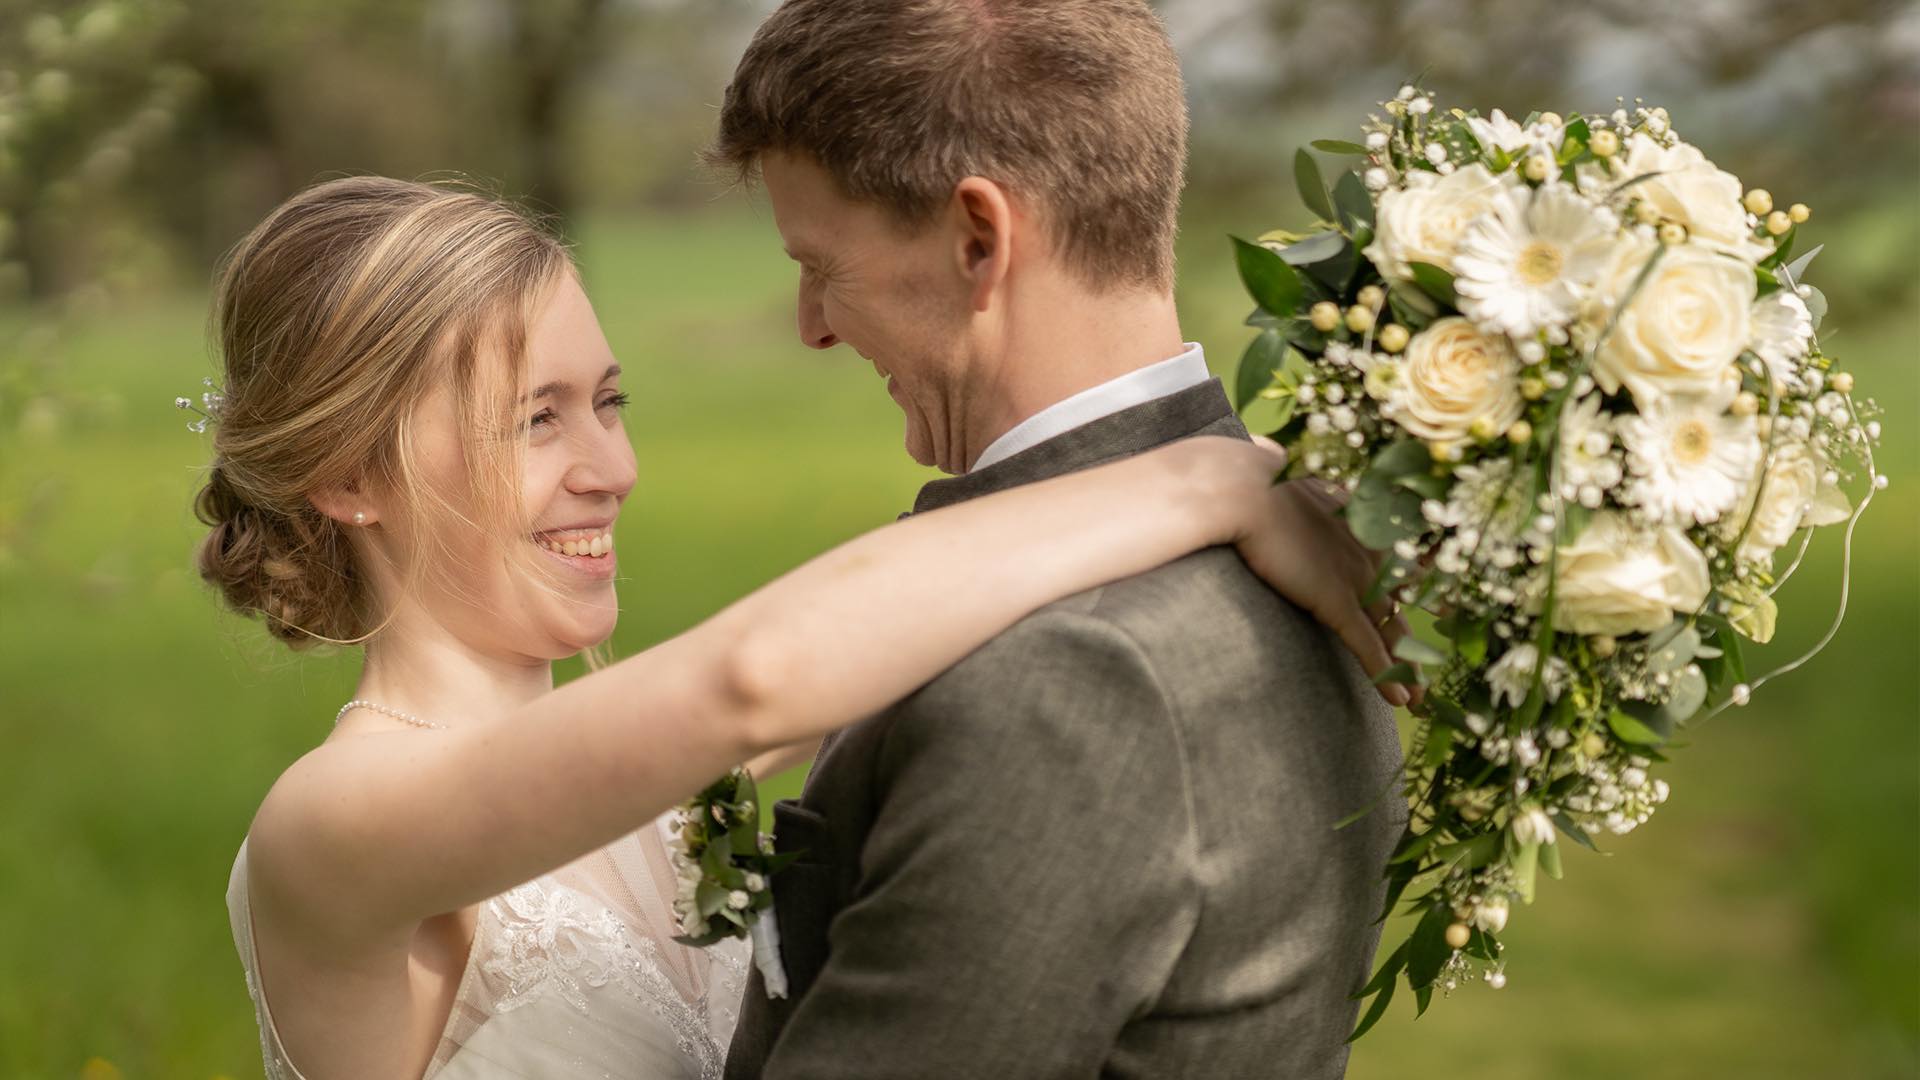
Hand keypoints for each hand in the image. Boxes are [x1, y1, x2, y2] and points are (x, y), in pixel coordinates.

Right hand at [1226, 438, 1416, 706]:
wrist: (1240, 488)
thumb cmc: (1252, 477)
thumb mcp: (1277, 469)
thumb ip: (1280, 466)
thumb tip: (1264, 450)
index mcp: (1359, 521)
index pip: (1399, 557)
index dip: (1418, 581)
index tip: (1434, 600)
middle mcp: (1367, 551)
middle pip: (1400, 603)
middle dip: (1414, 637)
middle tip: (1428, 665)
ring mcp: (1354, 577)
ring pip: (1391, 632)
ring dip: (1407, 669)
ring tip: (1420, 699)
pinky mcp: (1335, 600)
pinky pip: (1368, 645)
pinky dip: (1387, 675)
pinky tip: (1402, 702)